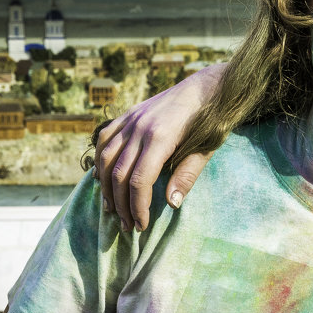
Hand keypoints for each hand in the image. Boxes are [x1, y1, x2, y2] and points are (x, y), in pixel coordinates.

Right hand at [94, 64, 223, 231]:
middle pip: (119, 173)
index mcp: (161, 137)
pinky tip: (102, 178)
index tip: (142, 225)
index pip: (139, 180)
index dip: (138, 206)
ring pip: (106, 157)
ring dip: (106, 187)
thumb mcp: (207, 150)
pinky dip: (100, 160)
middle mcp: (139, 127)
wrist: (209, 86)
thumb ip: (188, 175)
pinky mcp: (128, 114)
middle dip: (121, 204)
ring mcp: (131, 119)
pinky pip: (104, 139)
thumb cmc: (212, 121)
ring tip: (112, 209)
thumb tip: (172, 203)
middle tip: (128, 226)